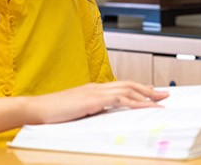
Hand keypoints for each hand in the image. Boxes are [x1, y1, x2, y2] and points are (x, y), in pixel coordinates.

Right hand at [23, 81, 168, 124]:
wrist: (36, 109)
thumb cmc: (53, 113)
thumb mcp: (76, 111)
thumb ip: (91, 110)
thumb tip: (103, 115)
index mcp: (93, 89)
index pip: (122, 85)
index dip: (139, 88)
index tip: (152, 91)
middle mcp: (97, 87)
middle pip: (129, 84)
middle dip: (149, 90)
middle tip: (164, 95)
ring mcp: (95, 92)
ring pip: (128, 90)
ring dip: (146, 96)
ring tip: (160, 102)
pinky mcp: (92, 100)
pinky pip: (118, 99)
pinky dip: (134, 103)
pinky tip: (144, 107)